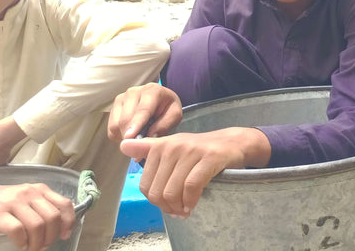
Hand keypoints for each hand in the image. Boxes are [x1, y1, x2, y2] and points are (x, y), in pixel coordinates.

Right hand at [0, 175, 74, 250]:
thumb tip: (57, 226)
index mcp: (38, 189)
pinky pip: (17, 230)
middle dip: (51, 236)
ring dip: (36, 243)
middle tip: (42, 245)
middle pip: (52, 218)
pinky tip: (19, 245)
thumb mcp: (23, 198)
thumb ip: (39, 207)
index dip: (68, 222)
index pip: (64, 204)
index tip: (65, 235)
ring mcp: (12, 202)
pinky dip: (22, 242)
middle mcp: (28, 193)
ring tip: (31, 248)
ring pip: (37, 225)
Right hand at [108, 82, 182, 140]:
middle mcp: (134, 92)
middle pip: (126, 119)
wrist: (160, 99)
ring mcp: (122, 98)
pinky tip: (131, 132)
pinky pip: (111, 128)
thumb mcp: (174, 115)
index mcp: (152, 91)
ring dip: (125, 136)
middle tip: (141, 145)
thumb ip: (163, 126)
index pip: (142, 110)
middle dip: (131, 136)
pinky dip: (119, 135)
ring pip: (116, 124)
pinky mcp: (114, 106)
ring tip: (138, 136)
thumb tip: (148, 137)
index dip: (135, 125)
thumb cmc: (168, 108)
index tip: (130, 137)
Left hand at [120, 127, 270, 217]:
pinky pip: (192, 187)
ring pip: (173, 191)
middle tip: (177, 210)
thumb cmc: (199, 150)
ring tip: (185, 209)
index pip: (146, 184)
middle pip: (158, 191)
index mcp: (161, 145)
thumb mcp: (172, 146)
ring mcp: (191, 151)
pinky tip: (193, 205)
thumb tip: (122, 145)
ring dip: (178, 207)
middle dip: (167, 207)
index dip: (154, 201)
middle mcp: (174, 146)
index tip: (165, 204)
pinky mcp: (208, 158)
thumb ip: (147, 148)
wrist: (232, 143)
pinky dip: (191, 201)